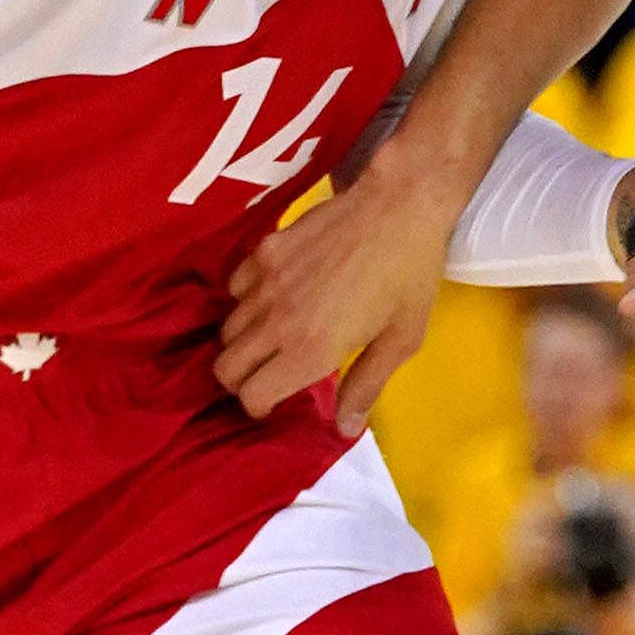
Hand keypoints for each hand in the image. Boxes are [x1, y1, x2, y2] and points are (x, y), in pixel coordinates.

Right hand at [219, 154, 453, 426]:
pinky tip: (275, 298)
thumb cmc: (408, 276)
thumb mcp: (401, 340)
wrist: (399, 205)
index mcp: (309, 348)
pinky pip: (234, 289)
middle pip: (226, 368)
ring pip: (227, 330)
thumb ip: (366, 386)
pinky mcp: (264, 251)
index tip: (276, 401)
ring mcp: (265, 282)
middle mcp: (277, 320)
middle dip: (242, 381)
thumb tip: (345, 429)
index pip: (253, 395)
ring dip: (244, 343)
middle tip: (268, 376)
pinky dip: (245, 301)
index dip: (260, 406)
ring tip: (273, 340)